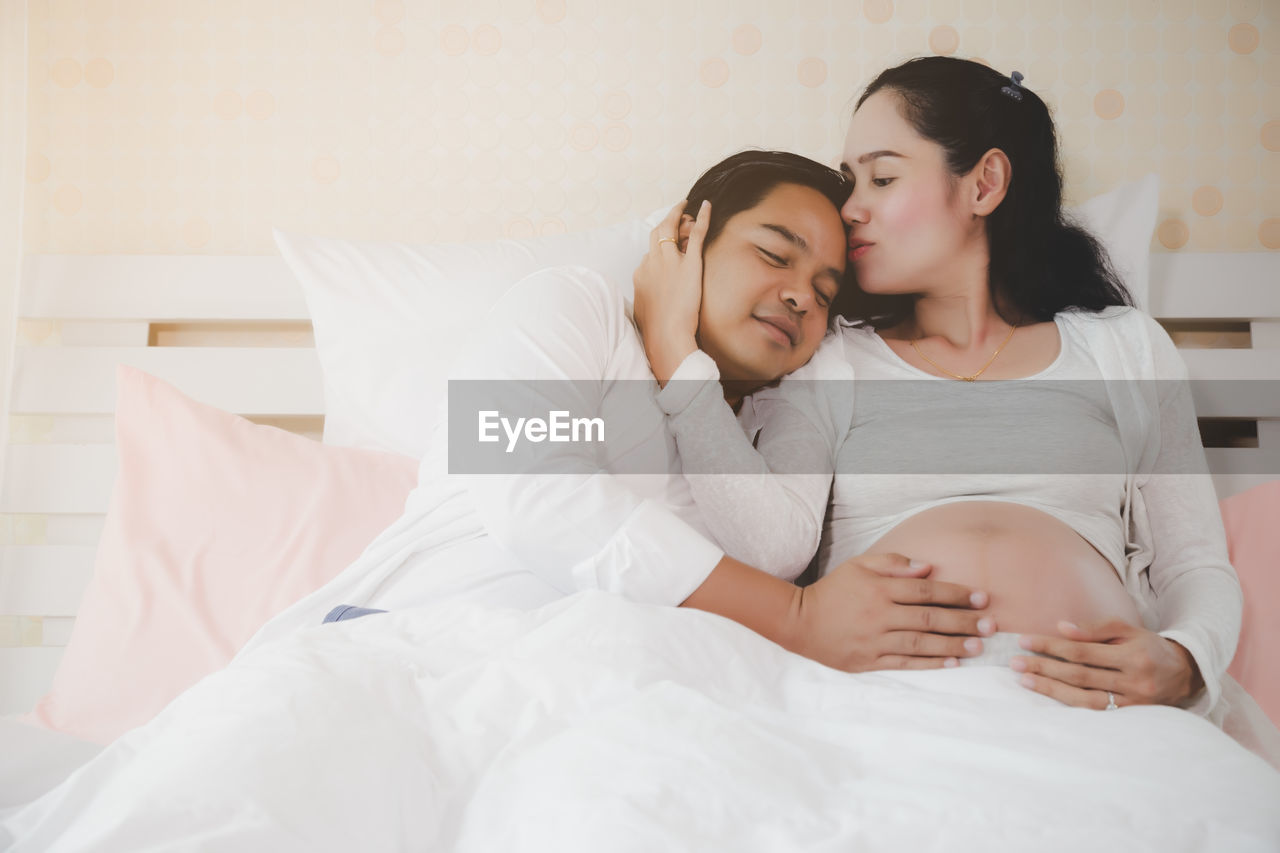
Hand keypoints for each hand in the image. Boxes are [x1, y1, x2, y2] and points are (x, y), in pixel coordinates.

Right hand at [632, 199, 710, 385]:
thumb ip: (645, 299)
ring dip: (680, 218)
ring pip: (672, 228)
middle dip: (666, 224)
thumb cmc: (656, 330)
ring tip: (687, 213)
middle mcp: (652, 262)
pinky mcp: (690, 263)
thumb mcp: (643, 311)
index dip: (659, 249)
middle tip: (677, 219)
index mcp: (641, 273)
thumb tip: (648, 301)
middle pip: (656, 233)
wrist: (666, 335)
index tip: (667, 250)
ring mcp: (670, 260)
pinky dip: (701, 217)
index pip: (648, 253)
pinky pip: (696, 234)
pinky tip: (705, 205)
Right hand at [792, 552, 994, 672]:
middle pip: (929, 618)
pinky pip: (905, 663)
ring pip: (921, 643)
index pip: (926, 591)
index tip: (981, 598)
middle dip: (963, 621)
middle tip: (990, 625)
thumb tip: (928, 567)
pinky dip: (930, 663)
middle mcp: (880, 614)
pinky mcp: (869, 661)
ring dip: (953, 645)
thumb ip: (893, 563)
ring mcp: (875, 640)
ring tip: (978, 647)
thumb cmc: (833, 590)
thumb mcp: (859, 565)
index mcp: (879, 588)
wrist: (800, 622)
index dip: (956, 594)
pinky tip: (951, 663)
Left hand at [1011, 619, 1204, 709]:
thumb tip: (1061, 628)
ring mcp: (1133, 703)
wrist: (1186, 675)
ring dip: (1051, 690)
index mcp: (1133, 655)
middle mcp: (1134, 681)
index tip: (1024, 641)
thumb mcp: (1128, 630)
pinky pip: (1095, 713)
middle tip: (1015, 662)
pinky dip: (1069, 705)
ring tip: (1024, 681)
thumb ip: (1095, 629)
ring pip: (1084, 699)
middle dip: (1044, 668)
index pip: (1082, 651)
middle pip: (1080, 676)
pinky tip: (1047, 699)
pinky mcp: (1131, 718)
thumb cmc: (1149, 647)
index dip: (1051, 646)